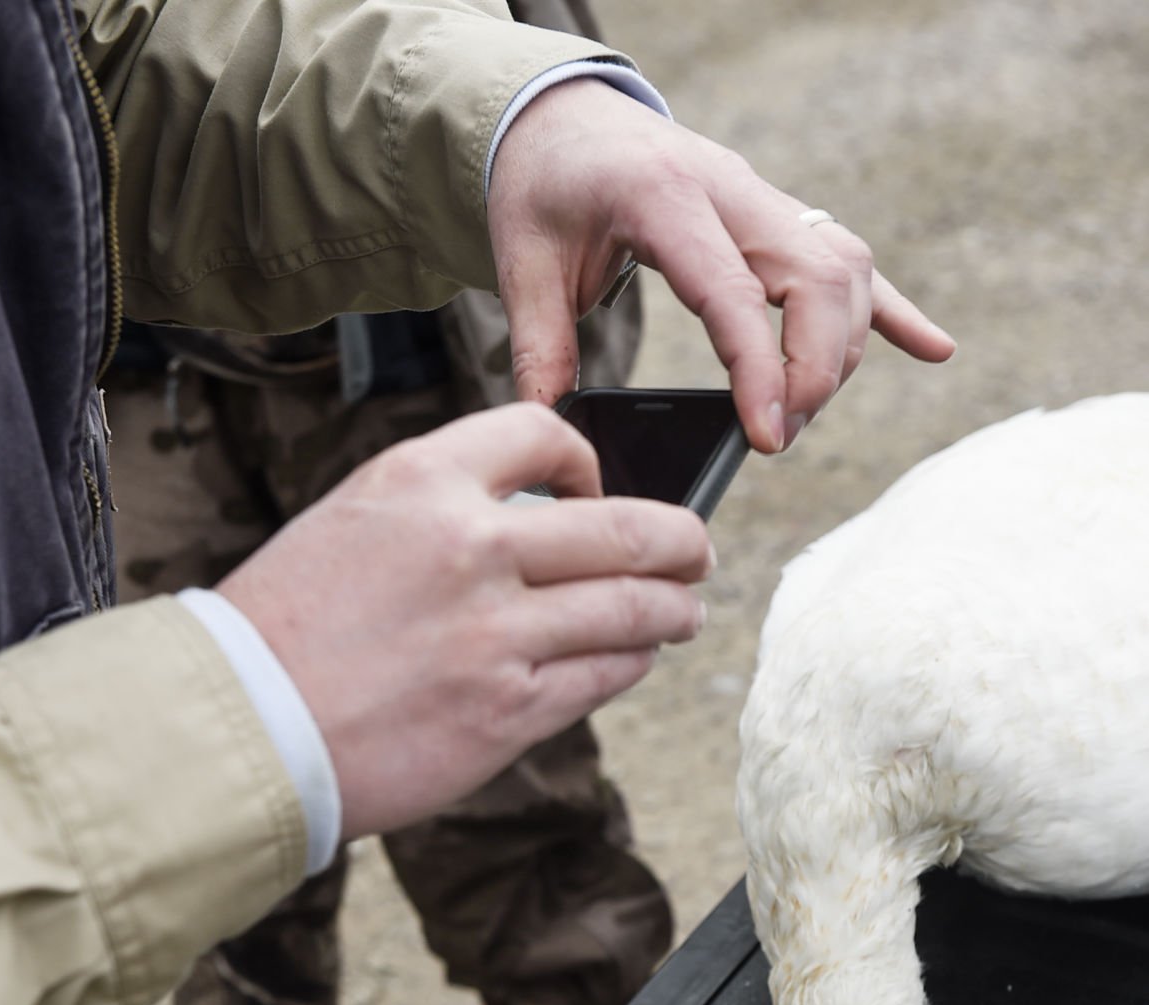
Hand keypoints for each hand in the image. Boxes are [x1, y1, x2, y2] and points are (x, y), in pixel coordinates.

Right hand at [218, 404, 710, 838]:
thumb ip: (444, 509)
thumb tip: (539, 520)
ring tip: (683, 612)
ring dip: (674, 609)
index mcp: (423, 481)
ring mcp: (495, 633)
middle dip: (681, 540)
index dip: (591, 462)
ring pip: (635, 607)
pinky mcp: (508, 710)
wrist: (241, 728)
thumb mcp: (353, 523)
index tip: (598, 490)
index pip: (548, 435)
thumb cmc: (289, 629)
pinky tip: (632, 659)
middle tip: (696, 552)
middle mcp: (470, 546)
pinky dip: (631, 662)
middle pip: (627, 526)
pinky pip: (606, 675)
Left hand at [487, 80, 954, 453]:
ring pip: (844, 271)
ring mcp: (764, 200)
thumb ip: (540, 346)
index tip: (767, 437)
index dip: (762, 370)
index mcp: (665, 198)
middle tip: (776, 437)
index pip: (736, 292)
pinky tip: (934, 349)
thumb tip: (554, 429)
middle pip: (818, 279)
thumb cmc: (543, 187)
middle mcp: (731, 190)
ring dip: (841, 351)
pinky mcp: (779, 216)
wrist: (564, 114)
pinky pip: (850, 260)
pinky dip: (891, 311)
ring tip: (794, 415)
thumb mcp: (522, 264)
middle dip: (815, 371)